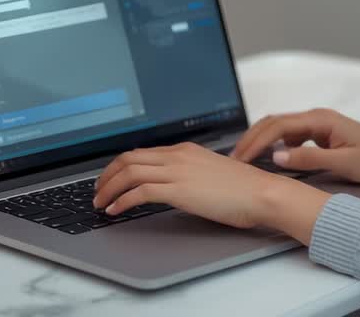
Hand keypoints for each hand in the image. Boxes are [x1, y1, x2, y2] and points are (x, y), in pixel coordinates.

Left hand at [91, 142, 328, 233]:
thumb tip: (173, 186)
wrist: (262, 193)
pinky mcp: (178, 189)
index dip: (119, 165)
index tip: (110, 178)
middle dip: (106, 175)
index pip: (142, 152)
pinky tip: (116, 211)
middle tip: (97, 191)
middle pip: (128, 158)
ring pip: (129, 172)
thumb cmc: (245, 189)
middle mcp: (178, 155)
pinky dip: (121, 201)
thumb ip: (190, 174)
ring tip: (100, 203)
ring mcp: (177, 170)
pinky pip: (139, 191)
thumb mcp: (212, 173)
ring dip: (108, 189)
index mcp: (186, 149)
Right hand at [230, 108, 359, 182]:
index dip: (255, 141)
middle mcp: (316, 117)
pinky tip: (266, 160)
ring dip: (260, 141)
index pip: (277, 125)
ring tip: (243, 160)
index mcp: (320, 120)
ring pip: (279, 129)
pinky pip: (290, 136)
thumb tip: (275, 156)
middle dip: (251, 139)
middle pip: (274, 122)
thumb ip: (308, 160)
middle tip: (233, 159)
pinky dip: (274, 145)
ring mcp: (317, 125)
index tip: (239, 158)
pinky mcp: (319, 134)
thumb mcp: (343, 164)